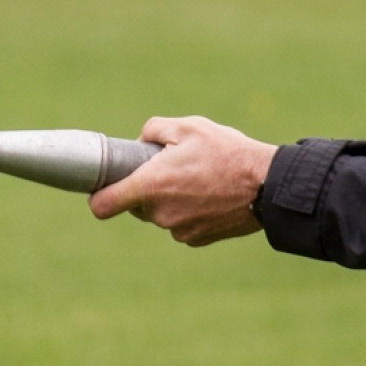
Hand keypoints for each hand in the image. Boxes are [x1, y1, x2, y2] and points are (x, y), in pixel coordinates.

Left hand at [88, 116, 277, 244]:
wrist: (266, 185)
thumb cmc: (227, 152)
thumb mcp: (190, 126)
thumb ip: (155, 129)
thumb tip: (141, 141)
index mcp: (151, 185)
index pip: (102, 206)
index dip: (99, 196)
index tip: (106, 185)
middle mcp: (159, 213)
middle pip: (136, 205)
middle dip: (147, 188)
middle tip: (173, 168)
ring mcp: (178, 229)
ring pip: (160, 214)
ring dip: (170, 199)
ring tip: (199, 179)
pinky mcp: (196, 239)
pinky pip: (181, 224)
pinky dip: (189, 211)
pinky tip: (211, 195)